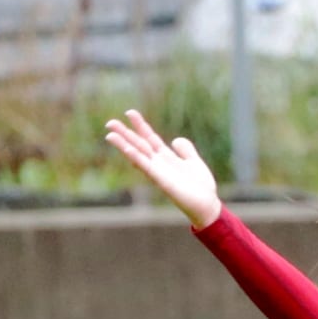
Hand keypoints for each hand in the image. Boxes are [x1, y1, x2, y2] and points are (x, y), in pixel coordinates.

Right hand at [104, 110, 223, 229]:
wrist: (207, 206)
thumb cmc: (201, 187)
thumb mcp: (194, 162)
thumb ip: (185, 150)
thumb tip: (175, 140)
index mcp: (166, 157)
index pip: (150, 138)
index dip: (140, 125)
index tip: (129, 112)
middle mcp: (159, 164)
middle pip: (139, 145)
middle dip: (125, 134)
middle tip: (109, 123)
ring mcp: (158, 172)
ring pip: (138, 155)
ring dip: (123, 145)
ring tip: (109, 135)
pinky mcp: (162, 181)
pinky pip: (147, 167)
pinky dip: (136, 158)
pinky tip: (127, 149)